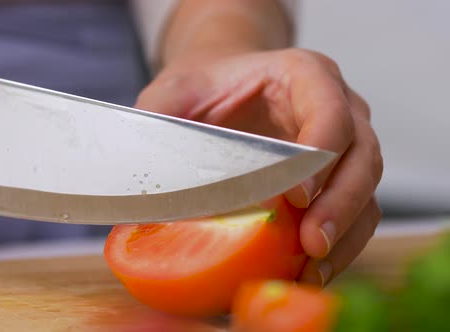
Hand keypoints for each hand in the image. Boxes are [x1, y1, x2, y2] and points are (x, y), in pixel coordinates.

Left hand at [136, 48, 383, 286]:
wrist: (221, 88)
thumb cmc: (204, 88)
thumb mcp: (173, 92)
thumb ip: (157, 119)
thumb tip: (138, 185)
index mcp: (303, 75)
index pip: (329, 111)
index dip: (318, 155)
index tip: (294, 196)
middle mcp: (337, 107)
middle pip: (362, 155)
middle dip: (340, 204)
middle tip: (311, 244)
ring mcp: (343, 145)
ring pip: (366, 190)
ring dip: (345, 234)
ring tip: (312, 270)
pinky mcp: (338, 178)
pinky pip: (354, 213)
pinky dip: (340, 245)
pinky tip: (309, 272)